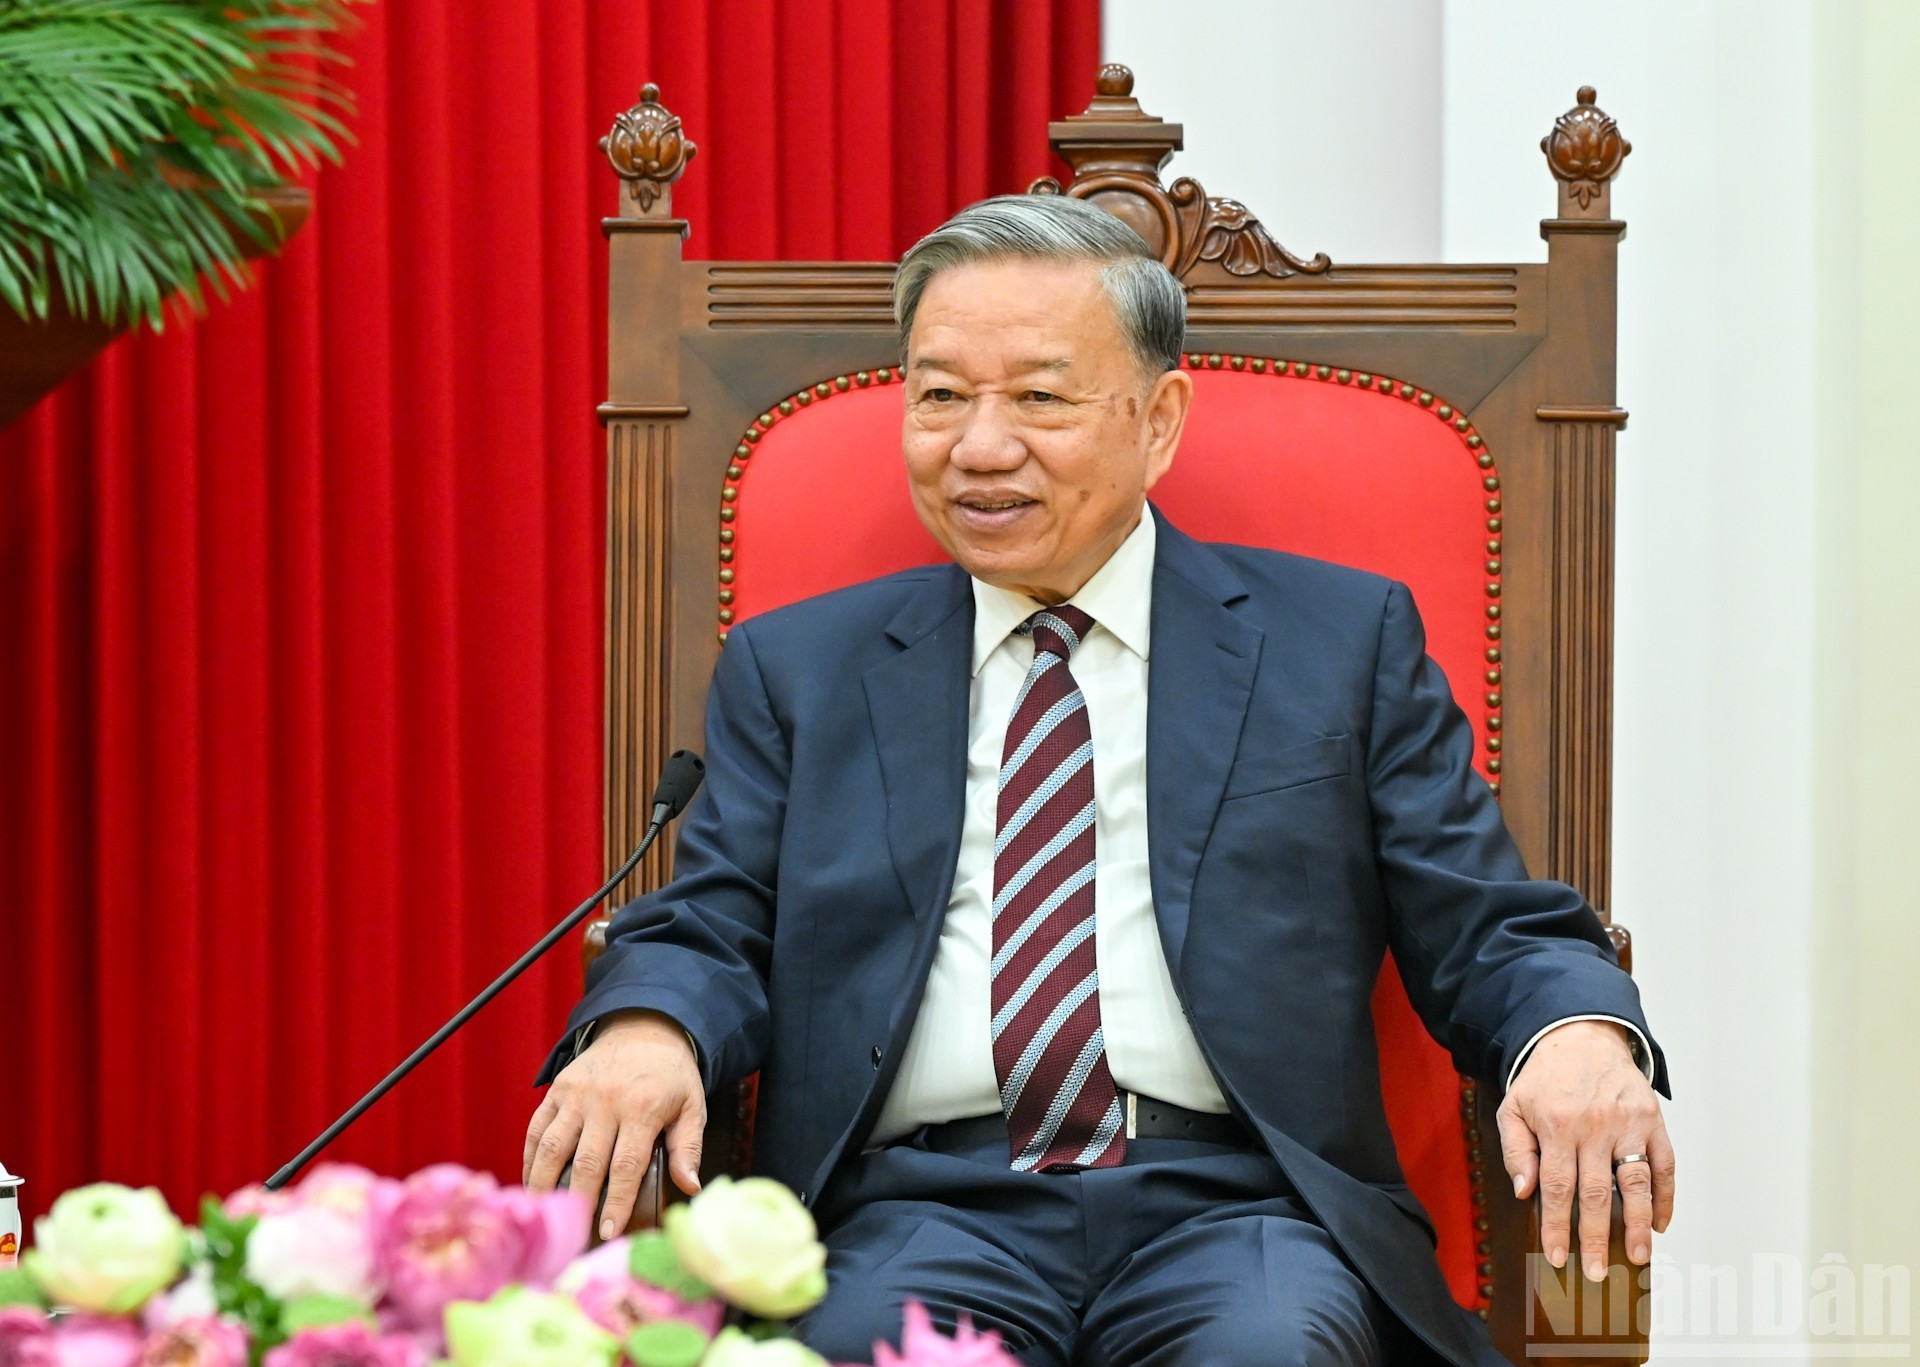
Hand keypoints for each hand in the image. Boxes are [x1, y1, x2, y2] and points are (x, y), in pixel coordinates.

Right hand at [523, 1009, 705, 1239]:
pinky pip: (536, 1128)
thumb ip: (688, 1147)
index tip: (608, 1233)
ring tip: (544, 1215)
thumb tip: (689, 1187)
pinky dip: (529, 1158)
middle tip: (573, 1235)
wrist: (645, 1026)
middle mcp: (604, 1102)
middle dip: (578, 1202)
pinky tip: (531, 1182)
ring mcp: (576, 1095)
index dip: (615, 1203)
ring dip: (544, 1185)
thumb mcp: (692, 1105)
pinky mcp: (558, 1089)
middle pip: (585, 1161)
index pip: (625, 1166)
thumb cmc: (670, 1075)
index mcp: (641, 1108)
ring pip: (551, 1147)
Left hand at [1496, 1019, 1673, 1281]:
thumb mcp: (1514, 1106)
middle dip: (1597, 1237)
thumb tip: (1524, 1191)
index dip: (1558, 1226)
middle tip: (1598, 1272)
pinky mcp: (1652, 1120)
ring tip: (1639, 1257)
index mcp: (1556, 1126)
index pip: (1558, 1188)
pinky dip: (1666, 1196)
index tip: (1558, 1256)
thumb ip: (1516, 1149)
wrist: (1581, 1035)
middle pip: (1597, 1193)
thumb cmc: (1546, 1078)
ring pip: (1637, 1183)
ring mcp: (1628, 1124)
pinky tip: (1662, 1223)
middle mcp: (1594, 1127)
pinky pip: (1665, 1164)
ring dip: (1639, 1224)